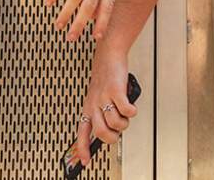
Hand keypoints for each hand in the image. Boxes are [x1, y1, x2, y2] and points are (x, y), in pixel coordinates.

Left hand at [75, 48, 136, 165]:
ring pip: (115, 123)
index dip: (83, 149)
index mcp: (88, 107)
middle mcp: (94, 104)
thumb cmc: (106, 75)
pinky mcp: (115, 90)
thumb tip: (112, 129)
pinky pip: (126, 110)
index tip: (85, 162)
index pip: (82, 133)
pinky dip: (131, 112)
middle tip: (118, 132)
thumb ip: (101, 111)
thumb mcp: (97, 95)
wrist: (109, 53)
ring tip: (126, 115)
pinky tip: (131, 107)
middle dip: (113, 137)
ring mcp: (104, 97)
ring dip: (124, 123)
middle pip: (101, 133)